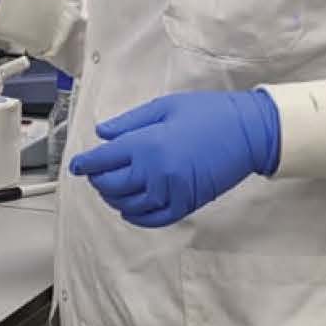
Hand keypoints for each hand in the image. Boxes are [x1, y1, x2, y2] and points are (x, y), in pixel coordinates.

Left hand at [68, 91, 280, 227]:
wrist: (248, 131)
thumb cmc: (208, 113)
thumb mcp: (165, 107)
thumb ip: (130, 123)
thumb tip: (103, 134)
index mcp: (147, 144)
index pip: (103, 161)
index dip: (85, 164)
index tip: (76, 165)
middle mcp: (154, 172)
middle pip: (111, 185)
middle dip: (98, 180)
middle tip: (94, 173)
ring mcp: (171, 192)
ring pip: (128, 205)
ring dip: (113, 198)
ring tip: (111, 188)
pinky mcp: (186, 204)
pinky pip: (153, 219)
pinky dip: (136, 217)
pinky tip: (129, 210)